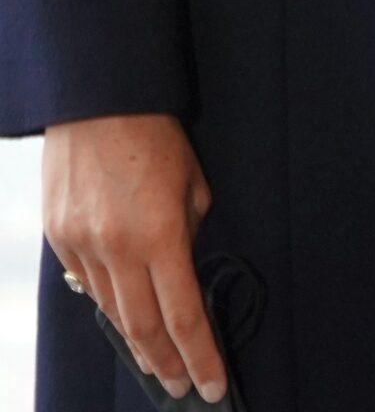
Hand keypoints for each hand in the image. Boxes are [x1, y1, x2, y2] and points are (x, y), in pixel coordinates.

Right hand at [43, 113, 226, 402]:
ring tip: (157, 359)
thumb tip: (183, 265)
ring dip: (136, 338)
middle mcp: (116, 249)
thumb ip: (188, 231)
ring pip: (110, 310)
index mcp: (159, 234)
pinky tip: (122, 311)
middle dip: (166, 364)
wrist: (97, 96)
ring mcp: (81, 246)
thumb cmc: (155, 132)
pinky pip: (85, 282)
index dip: (200, 356)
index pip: (183, 315)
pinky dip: (106, 301)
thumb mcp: (192, 181)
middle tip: (182, 387)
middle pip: (144, 328)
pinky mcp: (58, 237)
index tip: (211, 385)